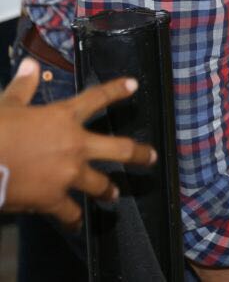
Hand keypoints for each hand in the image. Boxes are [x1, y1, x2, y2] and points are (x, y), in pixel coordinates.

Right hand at [0, 57, 156, 226]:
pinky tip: (76, 224)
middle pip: (119, 149)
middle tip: (152, 158)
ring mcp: (68, 174)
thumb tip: (30, 66)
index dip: (116, 90)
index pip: (96, 98)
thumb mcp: (6, 105)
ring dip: (107, 190)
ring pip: (100, 185)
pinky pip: (70, 213)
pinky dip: (73, 220)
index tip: (133, 86)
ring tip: (112, 195)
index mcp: (64, 117)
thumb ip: (23, 87)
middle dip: (139, 154)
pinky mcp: (53, 199)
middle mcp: (75, 144)